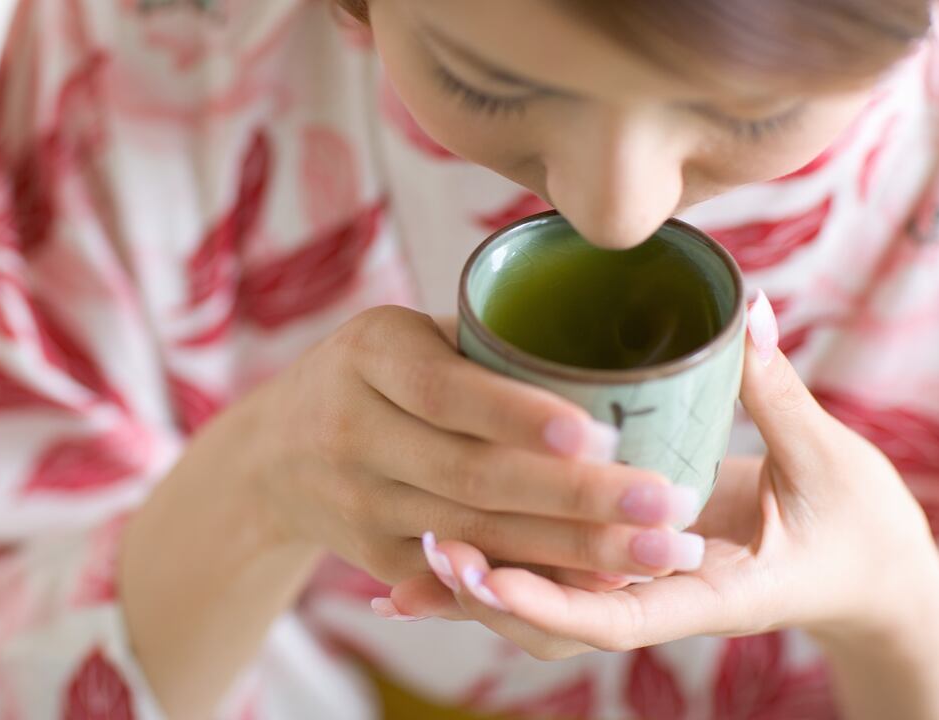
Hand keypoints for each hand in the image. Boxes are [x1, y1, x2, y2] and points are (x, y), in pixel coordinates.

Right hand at [238, 305, 703, 591]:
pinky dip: (531, 582)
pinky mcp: (373, 557)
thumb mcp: (402, 335)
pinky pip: (459, 577)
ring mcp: (358, 503)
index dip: (519, 415)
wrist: (273, 453)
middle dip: (576, 497)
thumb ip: (484, 344)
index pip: (445, 391)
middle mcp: (352, 431)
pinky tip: (600, 584)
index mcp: (368, 356)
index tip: (599, 431)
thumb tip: (613, 342)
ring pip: (474, 536)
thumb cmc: (370, 375)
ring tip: (657, 550)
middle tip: (666, 503)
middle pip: (471, 475)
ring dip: (572, 551)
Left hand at [384, 293, 938, 657]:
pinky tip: (431, 573)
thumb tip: (748, 311)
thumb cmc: (851, 522)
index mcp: (714, 594)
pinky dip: (495, 582)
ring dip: (482, 594)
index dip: (547, 598)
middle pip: (560, 624)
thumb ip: (775, 391)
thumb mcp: (824, 463)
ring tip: (412, 567)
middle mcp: (665, 605)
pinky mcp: (624, 574)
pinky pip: (552, 587)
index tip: (486, 573)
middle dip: (492, 595)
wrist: (861, 567)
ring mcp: (642, 595)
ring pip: (546, 612)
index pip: (616, 615)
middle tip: (429, 547)